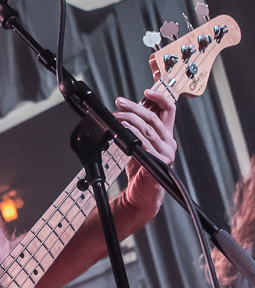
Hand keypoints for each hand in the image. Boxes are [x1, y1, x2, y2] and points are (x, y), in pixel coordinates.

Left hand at [114, 87, 176, 224]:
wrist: (141, 196)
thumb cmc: (139, 172)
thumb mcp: (139, 147)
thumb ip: (137, 132)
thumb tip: (125, 114)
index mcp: (166, 136)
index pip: (169, 110)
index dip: (159, 98)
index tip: (146, 91)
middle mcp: (168, 142)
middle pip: (153, 117)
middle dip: (135, 107)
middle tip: (120, 103)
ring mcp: (166, 152)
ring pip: (147, 129)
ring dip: (130, 120)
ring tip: (117, 116)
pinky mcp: (160, 161)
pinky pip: (144, 143)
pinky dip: (132, 135)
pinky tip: (122, 131)